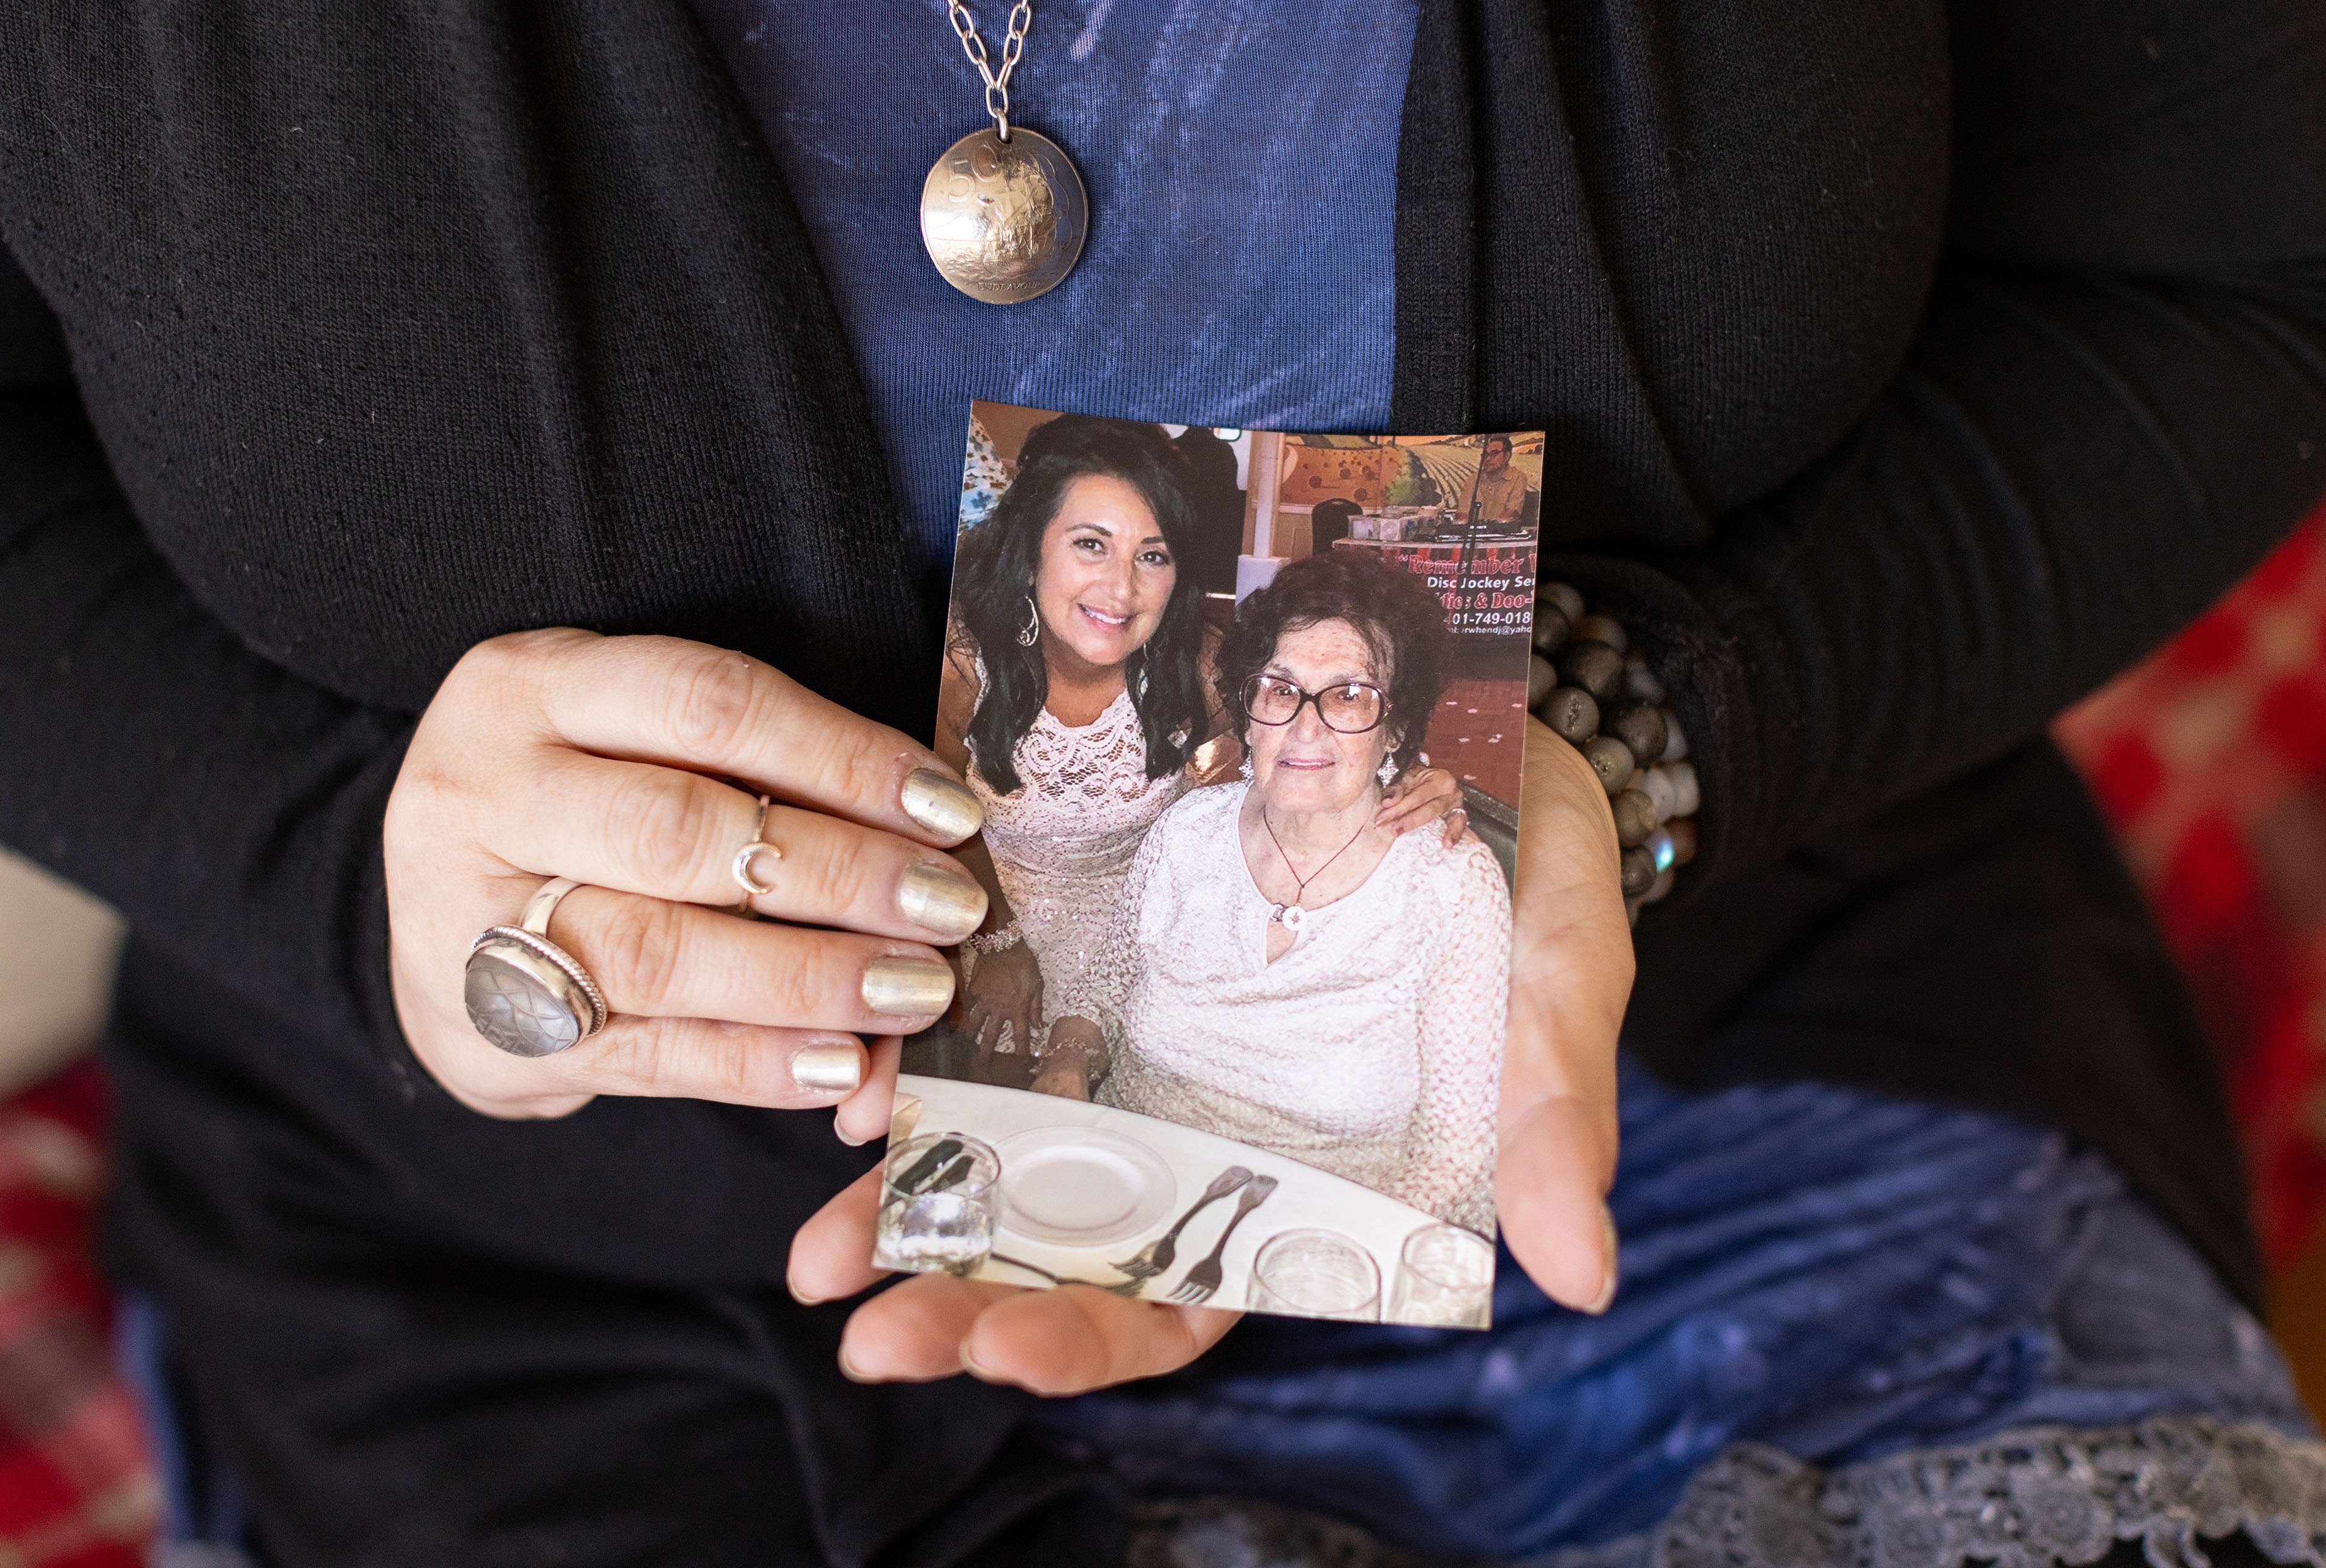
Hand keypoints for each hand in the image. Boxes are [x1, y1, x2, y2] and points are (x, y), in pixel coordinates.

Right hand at [385, 629, 988, 1126]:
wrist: (431, 919)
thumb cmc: (582, 805)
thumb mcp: (630, 737)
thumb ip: (754, 767)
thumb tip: (933, 830)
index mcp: (529, 686)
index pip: (707, 703)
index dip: (842, 756)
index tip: (948, 809)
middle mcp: (483, 794)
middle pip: (680, 832)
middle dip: (838, 873)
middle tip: (948, 907)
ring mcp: (470, 923)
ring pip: (659, 953)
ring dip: (809, 977)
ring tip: (916, 990)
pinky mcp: (491, 1037)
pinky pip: (646, 1055)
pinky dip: (758, 1063)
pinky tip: (846, 1061)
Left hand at [790, 714, 1631, 1391]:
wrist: (1478, 722)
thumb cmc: (1535, 859)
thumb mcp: (1556, 965)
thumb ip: (1549, 1108)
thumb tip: (1580, 1273)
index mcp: (1311, 1164)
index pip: (1197, 1289)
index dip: (1101, 1334)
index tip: (1009, 1345)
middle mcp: (1207, 1117)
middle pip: (1075, 1247)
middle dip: (968, 1297)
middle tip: (867, 1329)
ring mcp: (1144, 1032)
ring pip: (1011, 1149)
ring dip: (911, 1205)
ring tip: (819, 1245)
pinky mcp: (1100, 945)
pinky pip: (992, 1020)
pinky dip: (922, 1063)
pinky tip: (857, 1084)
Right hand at [962, 940, 1043, 1053]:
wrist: (1002, 944)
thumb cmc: (1023, 962)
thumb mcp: (1037, 984)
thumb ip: (1037, 1007)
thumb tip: (1039, 1026)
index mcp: (1018, 1008)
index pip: (1021, 1037)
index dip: (1021, 1053)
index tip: (1020, 1064)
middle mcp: (1000, 1009)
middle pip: (992, 1037)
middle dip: (987, 1054)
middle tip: (982, 1066)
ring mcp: (984, 1000)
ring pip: (974, 1024)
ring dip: (969, 1037)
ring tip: (964, 1047)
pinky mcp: (973, 990)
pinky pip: (966, 1005)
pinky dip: (960, 1014)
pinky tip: (954, 1023)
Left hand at [1375, 763, 1469, 844]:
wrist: (1435, 779)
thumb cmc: (1420, 780)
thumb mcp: (1408, 779)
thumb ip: (1398, 790)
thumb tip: (1388, 802)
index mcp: (1438, 778)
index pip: (1416, 796)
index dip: (1398, 808)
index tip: (1382, 817)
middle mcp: (1450, 789)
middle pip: (1429, 808)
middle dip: (1408, 820)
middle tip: (1393, 829)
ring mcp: (1457, 803)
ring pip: (1440, 816)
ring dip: (1424, 827)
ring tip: (1414, 836)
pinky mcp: (1460, 814)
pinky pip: (1459, 825)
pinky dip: (1455, 834)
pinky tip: (1447, 844)